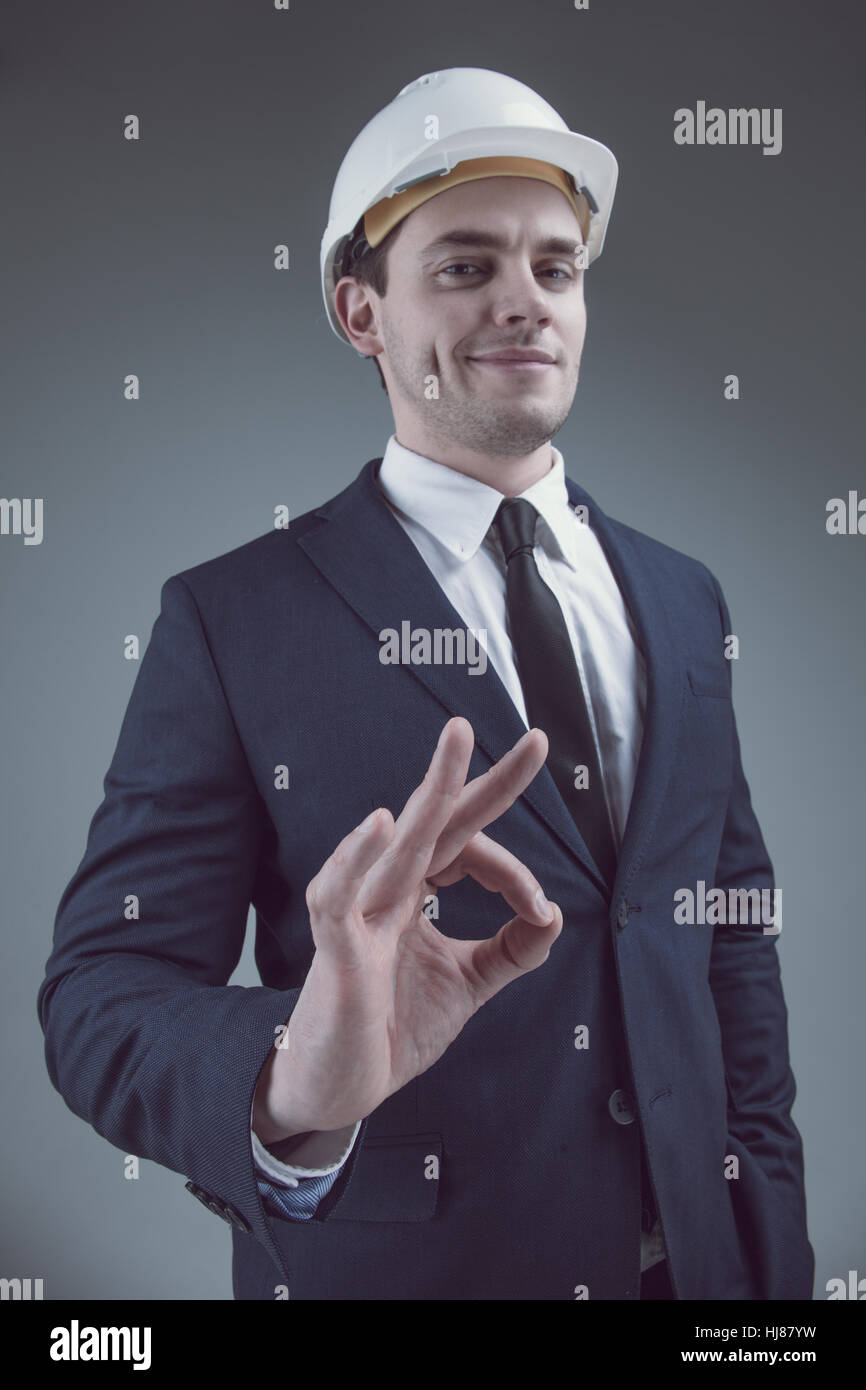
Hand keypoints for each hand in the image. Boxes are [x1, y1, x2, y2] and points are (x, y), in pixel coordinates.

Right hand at [253, 716, 561, 1139]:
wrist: (339, 1087)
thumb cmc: (390, 1028)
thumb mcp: (467, 985)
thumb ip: (510, 951)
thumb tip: (555, 916)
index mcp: (416, 892)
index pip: (469, 850)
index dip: (514, 872)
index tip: (538, 909)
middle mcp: (388, 890)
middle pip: (437, 819)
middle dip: (481, 774)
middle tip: (534, 741)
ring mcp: (359, 914)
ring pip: (399, 841)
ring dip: (432, 790)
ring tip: (461, 740)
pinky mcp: (336, 949)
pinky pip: (340, 894)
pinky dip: (357, 857)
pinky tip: (383, 823)